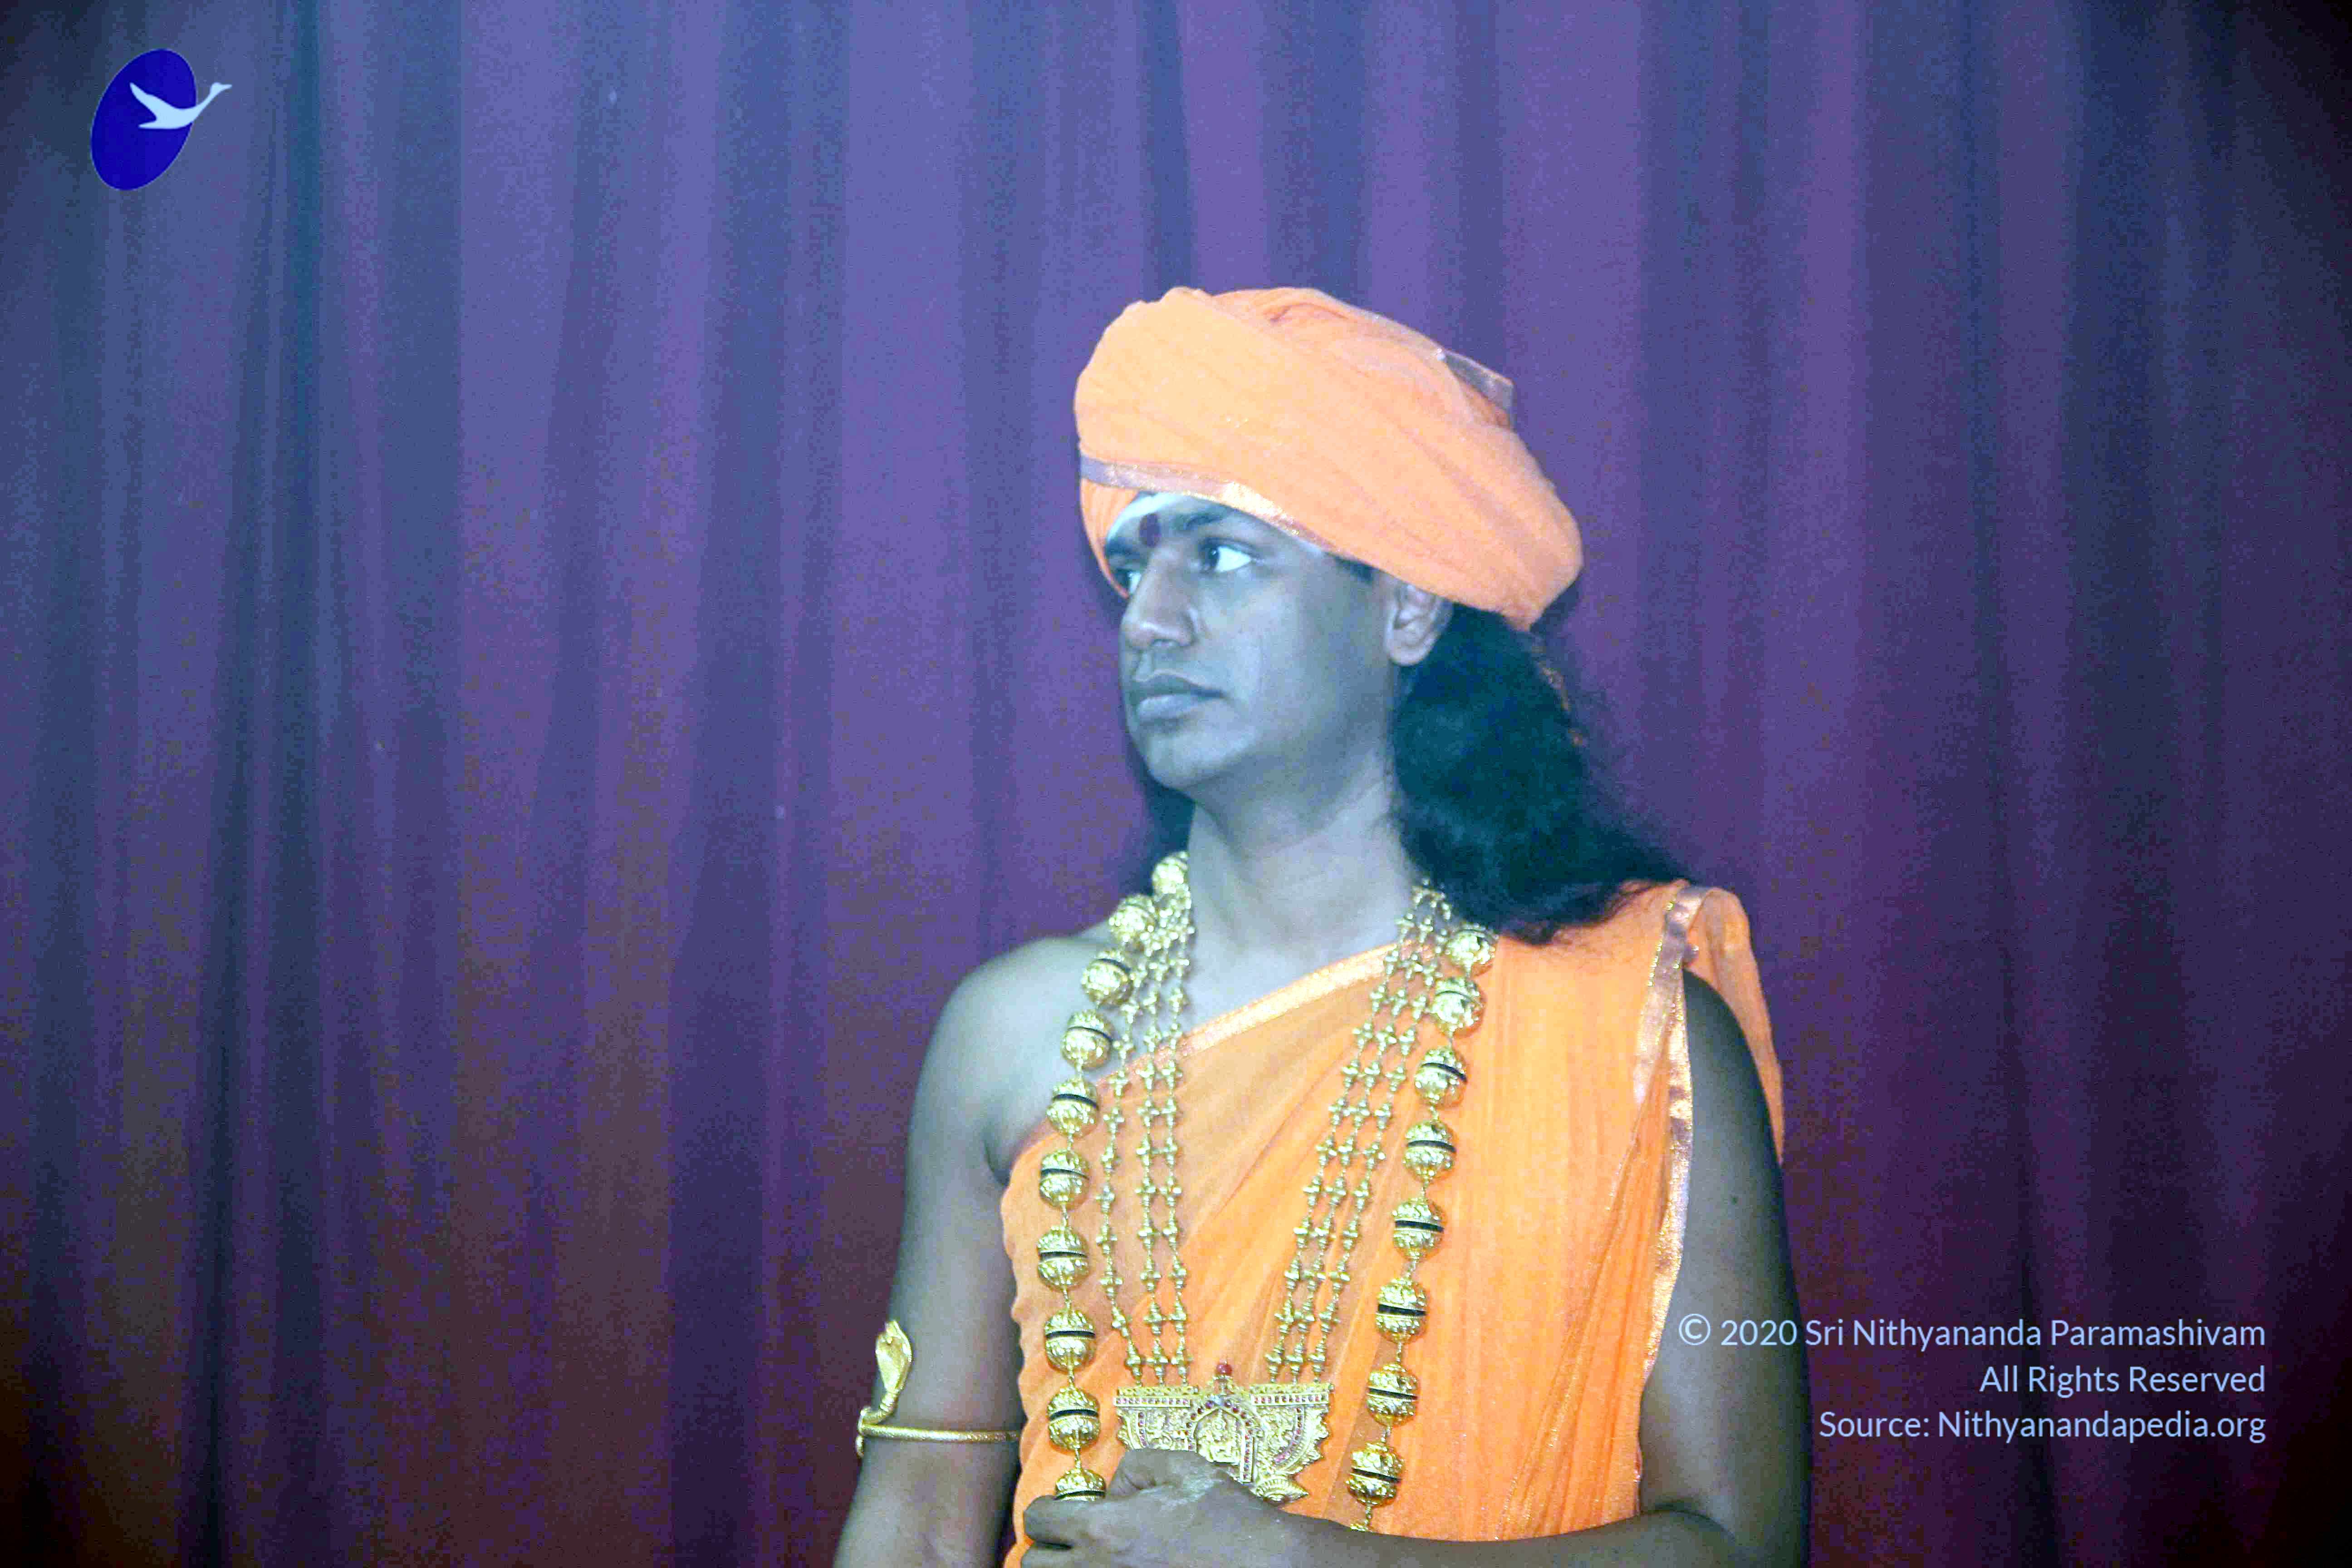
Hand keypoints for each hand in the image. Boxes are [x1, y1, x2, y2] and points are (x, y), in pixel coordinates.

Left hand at [1021, 1448, 1302, 1567]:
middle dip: (1047, 1551)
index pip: (1038, 1519)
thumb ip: (1136, 1467)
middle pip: (1034, 1566)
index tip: (1060, 1513)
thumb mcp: (1184, 1468)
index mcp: (1103, 1528)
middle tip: (1073, 1544)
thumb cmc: (1226, 1517)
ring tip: (1094, 1562)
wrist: (1265, 1567)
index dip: (1045, 1511)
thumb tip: (1114, 1490)